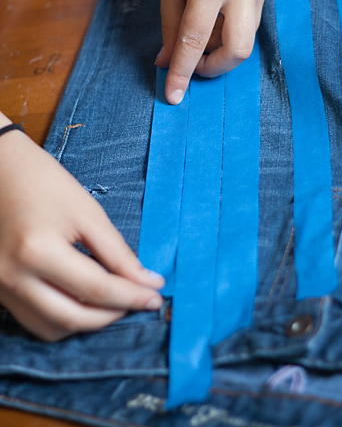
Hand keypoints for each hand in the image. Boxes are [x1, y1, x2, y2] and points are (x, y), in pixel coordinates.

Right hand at [0, 124, 163, 341]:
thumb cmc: (44, 183)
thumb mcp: (87, 212)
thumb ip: (117, 252)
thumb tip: (147, 282)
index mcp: (38, 252)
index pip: (96, 289)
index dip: (132, 296)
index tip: (156, 296)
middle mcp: (14, 278)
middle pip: (74, 318)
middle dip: (114, 314)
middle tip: (140, 300)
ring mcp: (1, 288)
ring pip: (53, 329)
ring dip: (89, 323)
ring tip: (115, 302)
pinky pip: (36, 321)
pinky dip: (65, 319)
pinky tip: (86, 301)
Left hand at [156, 0, 268, 103]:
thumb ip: (170, 23)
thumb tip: (167, 61)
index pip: (194, 40)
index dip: (182, 72)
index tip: (172, 96)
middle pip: (237, 51)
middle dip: (213, 68)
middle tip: (192, 63)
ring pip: (245, 40)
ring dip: (220, 50)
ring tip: (199, 33)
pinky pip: (248, 23)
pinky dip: (229, 32)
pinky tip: (214, 18)